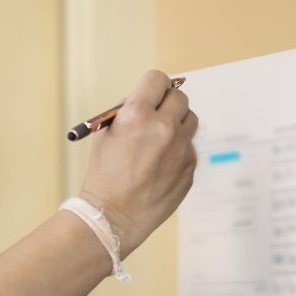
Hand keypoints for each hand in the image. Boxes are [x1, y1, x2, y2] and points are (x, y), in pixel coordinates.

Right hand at [78, 69, 197, 254]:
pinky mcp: (190, 167)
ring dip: (178, 125)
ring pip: (190, 120)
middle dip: (167, 103)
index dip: (154, 86)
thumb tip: (151, 98)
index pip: (158, 79)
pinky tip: (160, 167)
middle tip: (158, 115)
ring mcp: (181, 149)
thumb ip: (129, 111)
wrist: (113, 216)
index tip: (153, 93)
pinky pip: (190, 147)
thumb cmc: (105, 175)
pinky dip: (178, 152)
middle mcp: (162, 128)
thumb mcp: (105, 134)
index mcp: (136, 115)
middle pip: (179, 97)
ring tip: (160, 143)